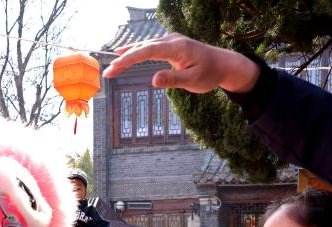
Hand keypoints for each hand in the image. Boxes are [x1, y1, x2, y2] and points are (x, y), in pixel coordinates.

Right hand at [104, 33, 260, 94]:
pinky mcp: (171, 45)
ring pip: (145, 46)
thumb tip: (153, 80)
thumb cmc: (210, 74)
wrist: (223, 64)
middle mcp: (172, 40)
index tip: (115, 68)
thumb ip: (173, 80)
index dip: (129, 59)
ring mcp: (171, 41)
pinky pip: (150, 47)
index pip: (147, 51)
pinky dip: (136, 52)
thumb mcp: (193, 81)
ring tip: (112, 67)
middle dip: (124, 60)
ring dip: (128, 55)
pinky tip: (125, 54)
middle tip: (108, 73)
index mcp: (177, 47)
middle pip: (142, 47)